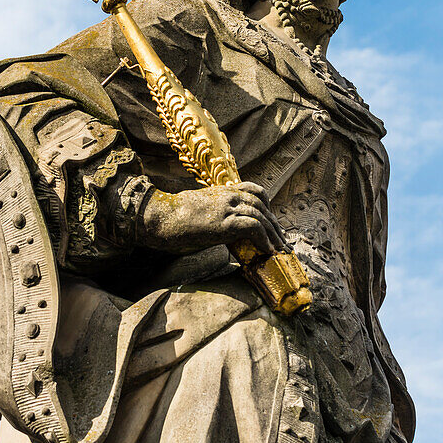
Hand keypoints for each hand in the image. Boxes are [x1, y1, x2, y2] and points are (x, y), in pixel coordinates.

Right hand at [140, 183, 286, 255]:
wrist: (160, 217)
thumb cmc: (173, 217)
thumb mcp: (199, 208)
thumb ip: (215, 213)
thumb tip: (223, 228)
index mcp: (223, 191)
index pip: (255, 191)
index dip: (267, 206)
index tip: (273, 223)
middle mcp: (229, 196)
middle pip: (263, 205)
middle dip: (275, 225)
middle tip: (283, 241)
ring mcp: (227, 208)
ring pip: (262, 217)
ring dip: (274, 236)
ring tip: (280, 250)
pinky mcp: (224, 223)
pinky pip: (254, 227)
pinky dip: (264, 240)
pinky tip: (267, 251)